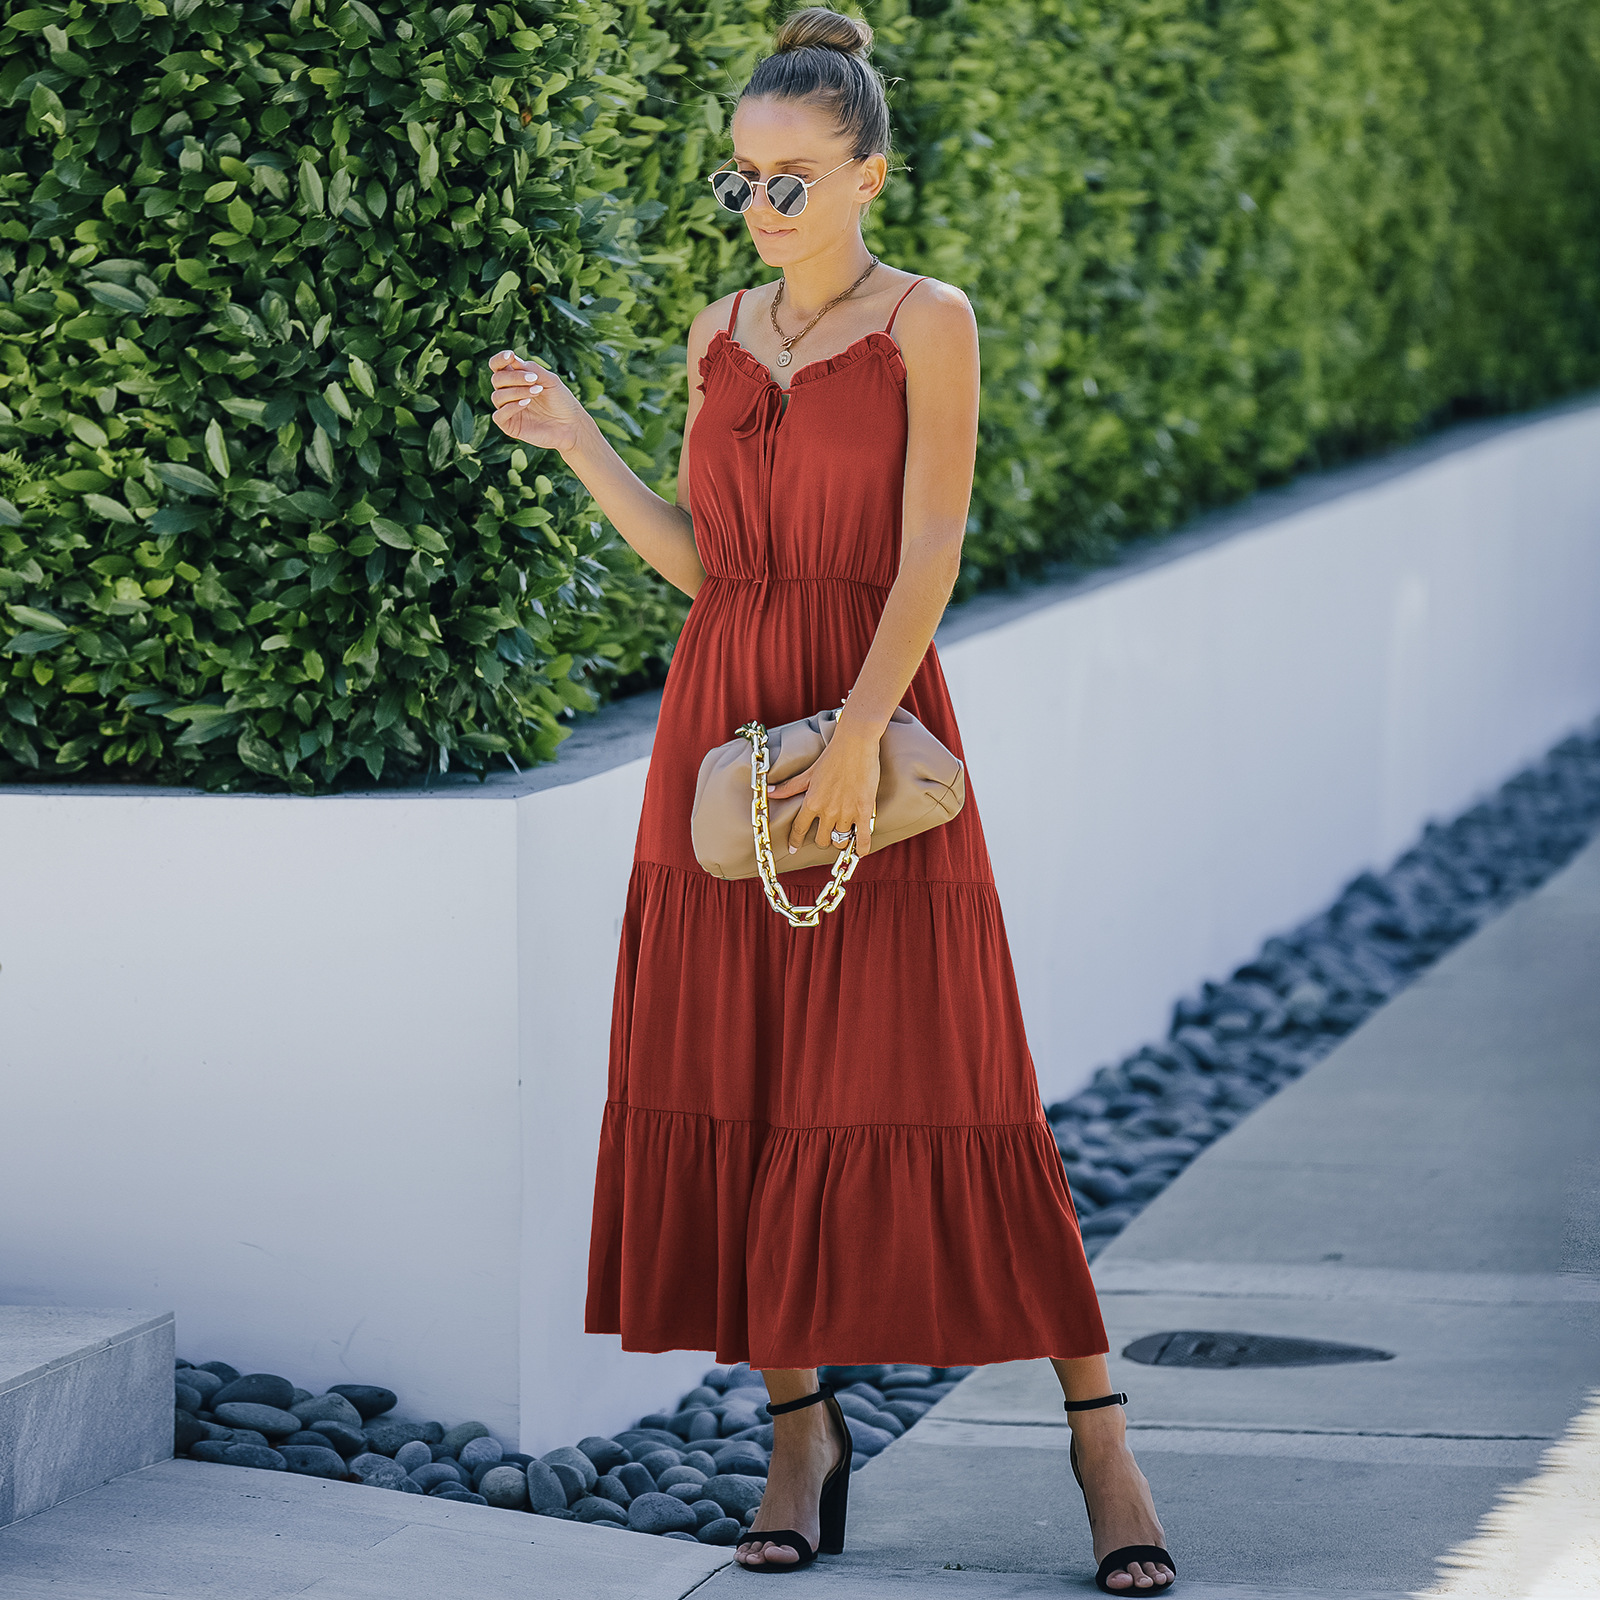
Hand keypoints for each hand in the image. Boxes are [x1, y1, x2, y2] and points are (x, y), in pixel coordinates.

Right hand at [487, 349, 591, 454]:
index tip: (510, 355)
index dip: (500, 359)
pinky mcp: (510, 426)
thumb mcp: (550, 380)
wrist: (572, 425)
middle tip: (534, 379)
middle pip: (497, 379)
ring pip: (497, 396)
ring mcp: (507, 410)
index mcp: (515, 379)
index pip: (498, 366)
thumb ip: (532, 369)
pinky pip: (499, 416)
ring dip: (516, 391)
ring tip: (537, 391)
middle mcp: (508, 393)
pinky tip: (526, 403)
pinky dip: (510, 407)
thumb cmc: (561, 400)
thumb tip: (512, 359)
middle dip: (514, 377)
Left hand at [766, 724, 879, 857]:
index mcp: (811, 802)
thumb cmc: (832, 756)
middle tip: (826, 833)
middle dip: (822, 839)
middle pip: (821, 840)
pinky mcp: (864, 811)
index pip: (799, 829)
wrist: (856, 744)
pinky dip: (861, 848)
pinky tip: (860, 851)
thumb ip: (789, 787)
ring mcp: (846, 813)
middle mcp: (827, 811)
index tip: (793, 849)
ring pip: (840, 840)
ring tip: (843, 836)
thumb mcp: (808, 773)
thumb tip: (769, 792)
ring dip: (840, 840)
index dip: (795, 842)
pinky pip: (862, 838)